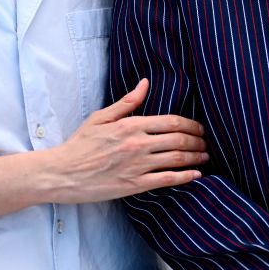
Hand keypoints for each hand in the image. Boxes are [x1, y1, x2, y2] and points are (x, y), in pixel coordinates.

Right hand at [50, 78, 207, 202]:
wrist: (63, 173)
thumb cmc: (80, 144)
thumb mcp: (100, 118)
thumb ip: (126, 102)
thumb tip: (145, 83)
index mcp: (130, 125)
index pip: (170, 121)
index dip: (190, 124)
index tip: (199, 128)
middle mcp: (137, 144)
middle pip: (179, 140)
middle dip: (198, 141)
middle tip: (206, 143)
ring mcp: (137, 166)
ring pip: (177, 159)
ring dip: (196, 158)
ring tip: (205, 157)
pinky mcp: (135, 185)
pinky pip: (167, 180)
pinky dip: (186, 177)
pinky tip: (196, 175)